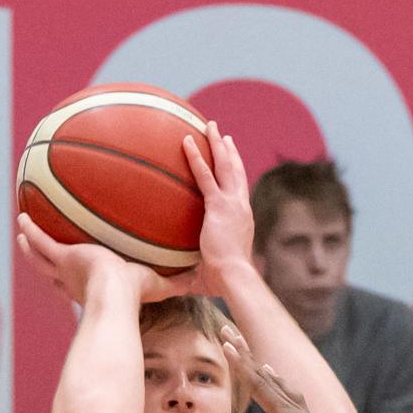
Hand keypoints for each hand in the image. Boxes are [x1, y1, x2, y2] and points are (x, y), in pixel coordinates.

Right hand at [15, 211, 177, 308]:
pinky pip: (42, 242)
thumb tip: (204, 277)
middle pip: (55, 274)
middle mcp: (76, 282)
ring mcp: (66, 270)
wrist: (116, 297)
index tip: (77, 271)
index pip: (82, 285)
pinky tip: (21, 218)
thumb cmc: (136, 297)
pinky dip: (31, 232)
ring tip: (22, 232)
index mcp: (93, 290)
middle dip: (47, 264)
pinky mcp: (63, 257)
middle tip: (40, 252)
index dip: (77, 280)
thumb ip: (179, 281)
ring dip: (31, 248)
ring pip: (41, 259)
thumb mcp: (159, 285)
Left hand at [181, 126, 255, 287]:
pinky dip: (195, 156)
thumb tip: (170, 285)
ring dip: (217, 144)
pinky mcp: (219, 206)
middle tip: (224, 136)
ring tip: (210, 126)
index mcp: (242, 221)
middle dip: (230, 152)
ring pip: (226, 166)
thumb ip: (190, 274)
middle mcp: (241, 208)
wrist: (234, 278)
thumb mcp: (206, 275)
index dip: (236, 176)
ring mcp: (232, 205)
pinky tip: (185, 141)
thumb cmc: (223, 282)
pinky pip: (204, 175)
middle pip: (237, 173)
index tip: (231, 163)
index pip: (239, 193)